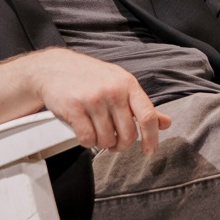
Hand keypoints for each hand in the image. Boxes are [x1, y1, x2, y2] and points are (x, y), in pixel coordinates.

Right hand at [28, 48, 171, 155]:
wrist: (54, 68)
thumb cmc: (90, 78)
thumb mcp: (120, 85)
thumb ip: (142, 106)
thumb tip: (165, 123)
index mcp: (128, 84)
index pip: (148, 116)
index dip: (152, 138)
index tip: (150, 150)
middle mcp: (113, 91)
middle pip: (128, 134)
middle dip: (122, 145)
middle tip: (115, 143)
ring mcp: (94, 100)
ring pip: (107, 140)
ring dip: (102, 143)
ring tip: (97, 131)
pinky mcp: (75, 109)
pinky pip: (87, 139)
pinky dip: (87, 142)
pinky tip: (84, 131)